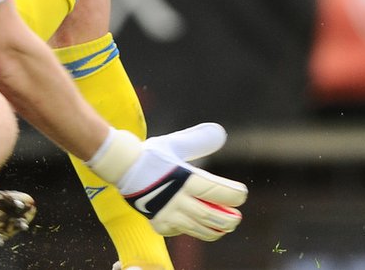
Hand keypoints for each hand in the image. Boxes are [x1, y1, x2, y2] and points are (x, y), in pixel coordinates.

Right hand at [87, 124, 245, 240]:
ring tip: (224, 226)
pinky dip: (194, 230)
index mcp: (185, 180)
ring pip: (201, 231)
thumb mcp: (175, 144)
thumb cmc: (151, 154)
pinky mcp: (160, 225)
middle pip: (214, 217)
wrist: (122, 168)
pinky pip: (182, 232)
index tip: (241, 193)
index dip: (234, 194)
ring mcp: (169, 216)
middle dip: (230, 219)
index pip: (219, 192)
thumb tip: (220, 132)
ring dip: (216, 229)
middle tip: (237, 216)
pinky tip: (196, 224)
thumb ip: (198, 140)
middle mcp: (178, 201)